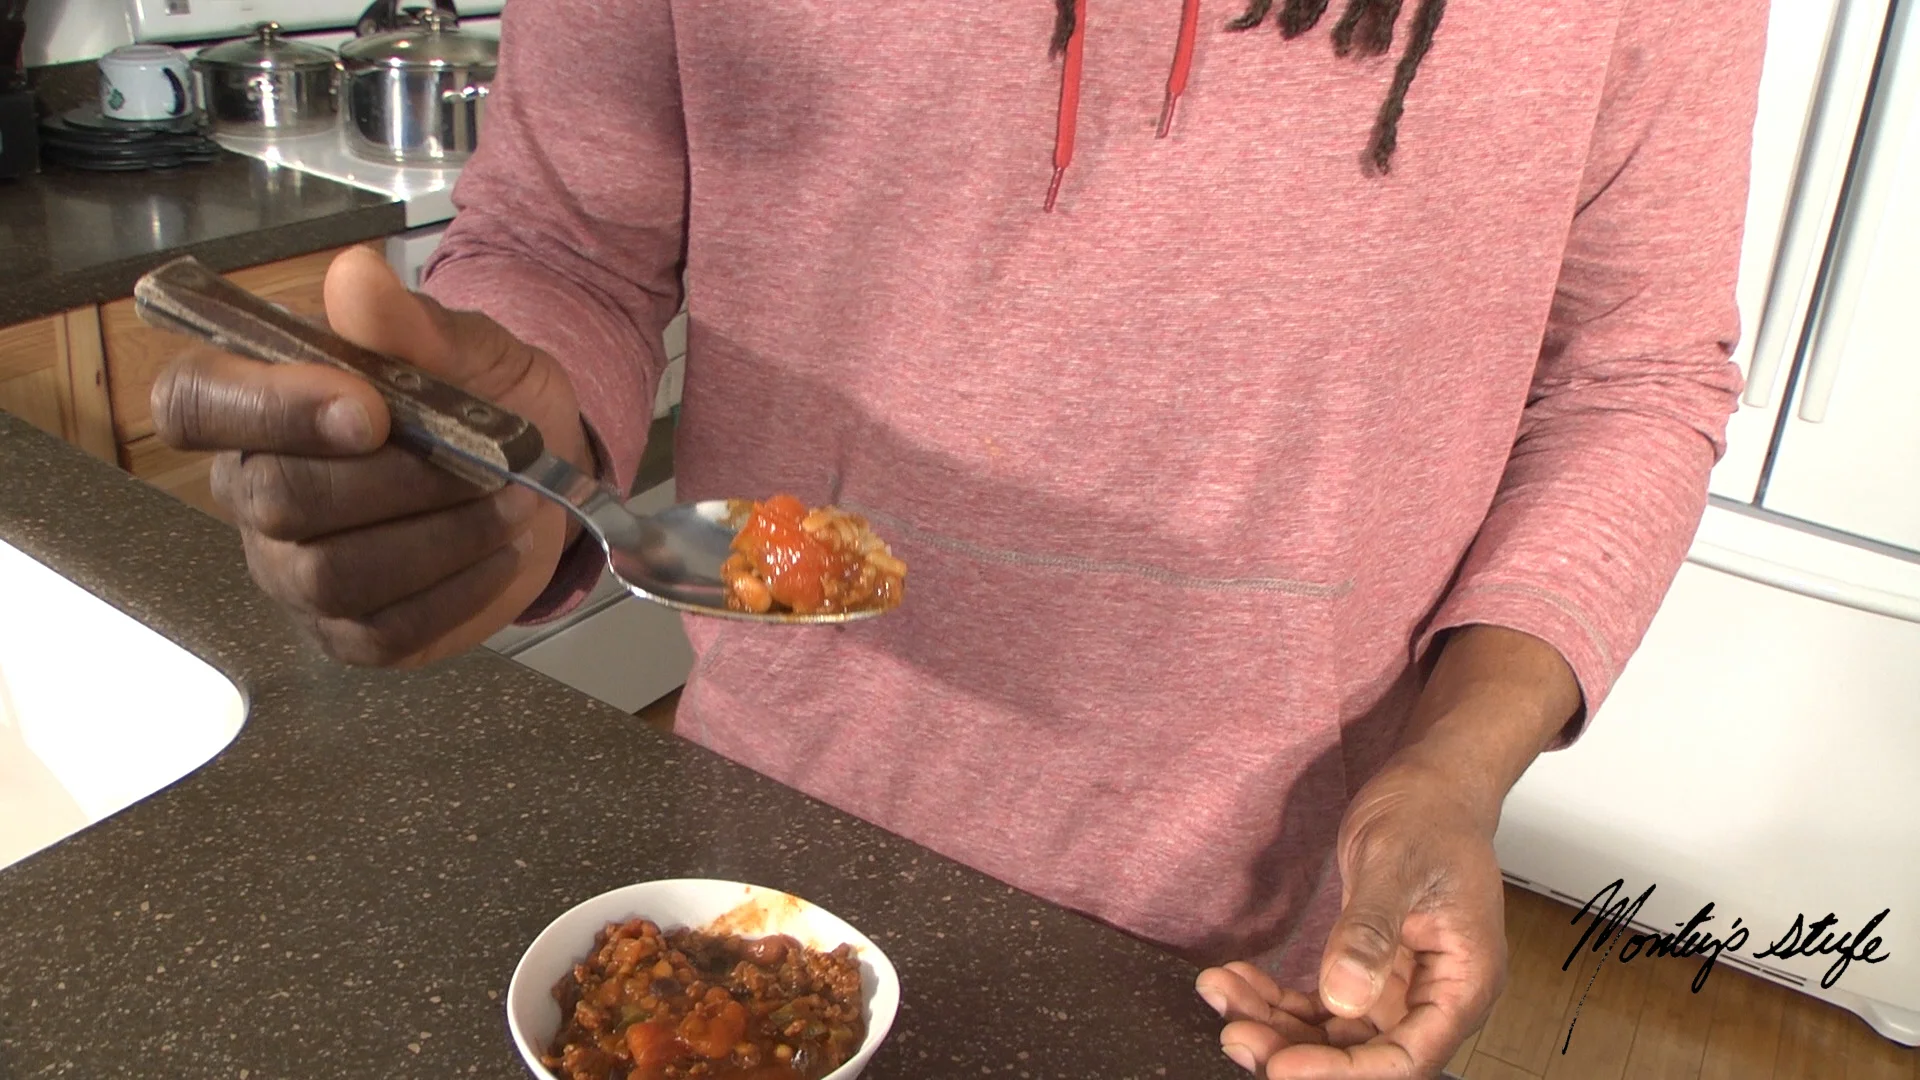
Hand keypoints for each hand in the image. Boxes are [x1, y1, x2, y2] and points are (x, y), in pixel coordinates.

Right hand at [150, 245, 590, 666]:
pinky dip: (459, 591)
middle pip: (277, 498)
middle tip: (483, 460)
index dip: (269, 407)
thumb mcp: (464, 345)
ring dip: (439, 538)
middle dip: (395, 480)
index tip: (370, 405)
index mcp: (256, 404)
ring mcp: (294, 573)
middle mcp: (253, 493)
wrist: (545, 467)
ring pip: (333, 574)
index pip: (191, 403)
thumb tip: (355, 274)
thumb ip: (408, 323)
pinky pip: (385, 631)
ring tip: (511, 503)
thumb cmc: (481, 396)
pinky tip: (502, 553)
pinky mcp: (349, 633)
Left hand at [1196, 761, 1507, 1077]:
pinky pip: (1320, 1003)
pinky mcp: (1369, 972)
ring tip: (1222, 994)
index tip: (1284, 1065)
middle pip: (1363, 1053)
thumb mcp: (1394, 866)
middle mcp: (1435, 997)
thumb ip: (1370, 933)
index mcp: (1464, 982)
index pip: (1406, 1058)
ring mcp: (1399, 988)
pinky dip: (1276, 997)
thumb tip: (1344, 996)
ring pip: (1333, 1032)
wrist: (1427, 785)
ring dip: (1275, 1023)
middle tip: (1235, 1032)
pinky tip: (1237, 978)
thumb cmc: (1428, 815)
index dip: (1346, 1071)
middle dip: (1296, 1050)